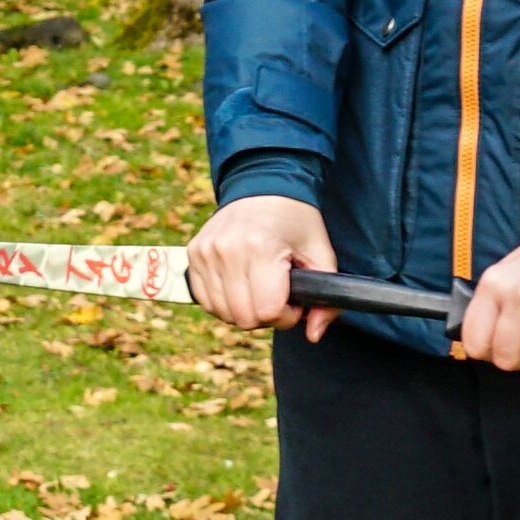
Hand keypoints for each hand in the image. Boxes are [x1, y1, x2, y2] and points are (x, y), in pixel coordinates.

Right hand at [189, 195, 334, 336]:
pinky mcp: (193, 254)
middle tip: (278, 295)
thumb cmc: (296, 221)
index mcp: (261, 248)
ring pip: (222, 313)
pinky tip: (241, 285)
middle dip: (266, 316)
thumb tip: (313, 334)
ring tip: (259, 287)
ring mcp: (205, 252)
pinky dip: (224, 302)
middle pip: (243, 318)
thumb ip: (326, 298)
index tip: (293, 300)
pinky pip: (206, 301)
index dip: (285, 315)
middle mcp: (227, 250)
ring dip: (244, 310)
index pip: (267, 311)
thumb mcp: (322, 254)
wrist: (262, 184)